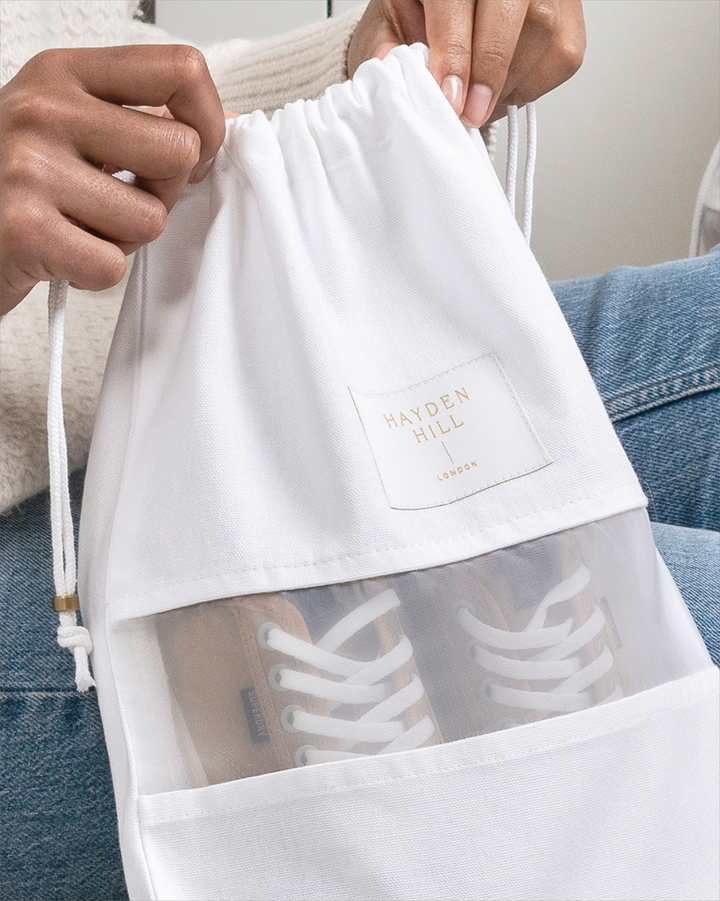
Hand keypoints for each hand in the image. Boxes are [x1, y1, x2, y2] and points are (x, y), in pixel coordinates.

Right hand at [0, 44, 224, 314]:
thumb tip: (226, 125)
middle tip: (118, 199)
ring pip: (151, 219)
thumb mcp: (69, 124)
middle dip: (163, 192)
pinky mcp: (25, 229)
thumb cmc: (15, 181)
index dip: (206, 122)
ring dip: (124, 239)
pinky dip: (94, 273)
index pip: (181, 71)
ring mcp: (31, 167)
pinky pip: (112, 265)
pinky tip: (62, 254)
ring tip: (80, 226)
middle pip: (179, 151)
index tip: (190, 153)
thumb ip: (140, 120)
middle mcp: (45, 109)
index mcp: (65, 73)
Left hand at [348, 1, 585, 126]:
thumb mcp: (390, 28)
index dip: (456, 54)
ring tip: (481, 102)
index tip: (450, 99)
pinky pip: (563, 55)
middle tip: (470, 113)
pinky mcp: (568, 14)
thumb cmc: (416, 19)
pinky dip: (533, 86)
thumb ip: (389, 50)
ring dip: (511, 83)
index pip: (458, 2)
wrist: (439, 17)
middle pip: (513, 12)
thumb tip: (392, 72)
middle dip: (490, 72)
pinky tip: (505, 90)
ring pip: (545, 32)